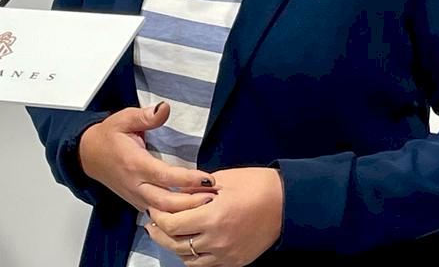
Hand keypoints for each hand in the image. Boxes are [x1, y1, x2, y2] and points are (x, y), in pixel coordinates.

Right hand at [79, 102, 215, 212]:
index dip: (188, 180)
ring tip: (207, 205)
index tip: (208, 179)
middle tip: (213, 197)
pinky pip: (156, 214)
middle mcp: (135, 184)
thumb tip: (165, 108)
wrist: (88, 155)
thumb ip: (146, 116)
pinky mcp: (136, 202)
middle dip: (191, 203)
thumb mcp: (124, 119)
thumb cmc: (108, 136)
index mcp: (135, 163)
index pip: (166, 176)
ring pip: (162, 213)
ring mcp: (135, 197)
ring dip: (185, 212)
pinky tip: (190, 213)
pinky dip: (174, 216)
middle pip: (166, 202)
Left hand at [146, 167, 283, 265]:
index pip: (172, 225)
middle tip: (152, 223)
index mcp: (212, 218)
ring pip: (188, 260)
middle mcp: (216, 241)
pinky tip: (189, 244)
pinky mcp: (235, 262)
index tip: (153, 207)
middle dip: (159, 233)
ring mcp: (226, 256)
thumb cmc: (255, 184)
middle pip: (175, 245)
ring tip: (168, 234)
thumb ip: (196, 190)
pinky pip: (205, 266)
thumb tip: (175, 193)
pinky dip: (192, 257)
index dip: (158, 217)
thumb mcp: (222, 180)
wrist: (287, 202)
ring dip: (174, 247)